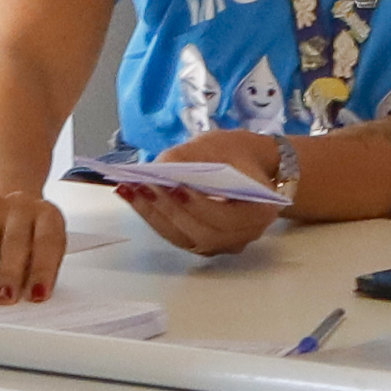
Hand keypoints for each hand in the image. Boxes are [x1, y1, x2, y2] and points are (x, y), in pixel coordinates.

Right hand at [0, 187, 71, 304]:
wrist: (10, 210)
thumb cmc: (33, 239)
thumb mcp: (46, 252)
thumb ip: (38, 273)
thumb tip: (29, 298)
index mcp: (47, 215)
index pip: (48, 242)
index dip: (43, 270)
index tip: (37, 295)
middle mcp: (20, 207)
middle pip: (14, 241)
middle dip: (9, 273)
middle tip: (4, 298)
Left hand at [114, 127, 287, 256]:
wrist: (244, 164)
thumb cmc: (234, 153)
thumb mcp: (216, 146)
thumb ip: (189, 158)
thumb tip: (156, 170)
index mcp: (260, 212)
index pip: (228, 218)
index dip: (200, 206)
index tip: (175, 186)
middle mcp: (243, 236)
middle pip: (204, 234)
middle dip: (171, 210)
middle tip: (145, 186)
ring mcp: (222, 244)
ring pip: (185, 238)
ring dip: (155, 215)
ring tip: (130, 190)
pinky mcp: (201, 243)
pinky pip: (176, 236)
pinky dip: (152, 217)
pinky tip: (131, 196)